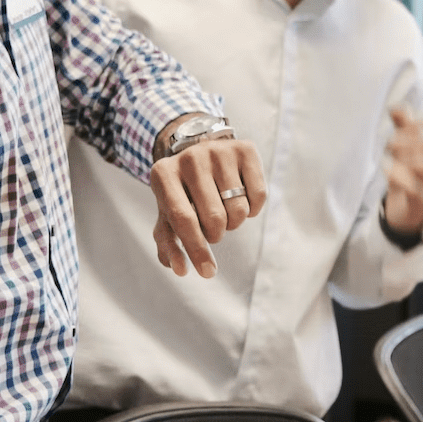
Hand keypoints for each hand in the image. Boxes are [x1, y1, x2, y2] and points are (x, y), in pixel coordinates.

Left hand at [148, 131, 265, 277]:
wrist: (198, 149)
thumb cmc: (182, 192)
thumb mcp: (168, 215)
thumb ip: (169, 244)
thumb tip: (180, 269)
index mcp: (163, 174)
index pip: (183, 219)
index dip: (196, 249)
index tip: (208, 273)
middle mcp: (190, 157)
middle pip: (215, 218)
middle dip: (216, 234)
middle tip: (212, 226)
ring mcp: (219, 151)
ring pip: (239, 210)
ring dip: (234, 222)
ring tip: (224, 210)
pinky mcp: (245, 149)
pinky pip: (259, 196)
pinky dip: (252, 209)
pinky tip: (241, 198)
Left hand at [382, 109, 422, 234]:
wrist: (409, 210)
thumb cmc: (413, 174)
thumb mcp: (408, 147)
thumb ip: (403, 125)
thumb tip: (395, 107)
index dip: (414, 122)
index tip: (401, 126)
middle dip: (401, 139)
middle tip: (390, 143)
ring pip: (418, 163)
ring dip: (398, 157)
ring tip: (390, 157)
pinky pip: (410, 186)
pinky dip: (395, 175)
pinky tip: (387, 170)